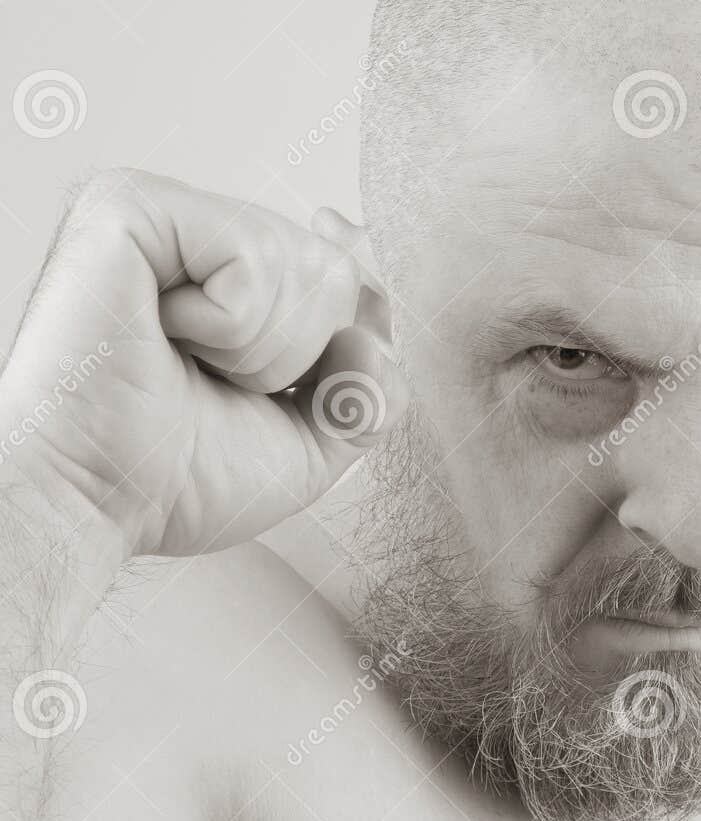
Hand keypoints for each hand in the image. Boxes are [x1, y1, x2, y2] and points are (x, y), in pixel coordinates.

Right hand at [0, 168, 405, 557]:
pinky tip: (167, 338)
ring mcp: (164, 211)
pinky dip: (231, 327)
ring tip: (185, 364)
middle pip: (337, 271)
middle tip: (213, 383)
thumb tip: (375, 320)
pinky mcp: (130, 205)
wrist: (93, 504)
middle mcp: (198, 232)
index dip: (349, 338)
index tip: (286, 387)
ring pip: (306, 263)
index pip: (347, 272)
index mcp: (232, 276)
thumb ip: (374, 386)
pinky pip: (256, 256)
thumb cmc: (182, 479)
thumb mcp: (318, 440)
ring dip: (260, 350)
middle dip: (297, 358)